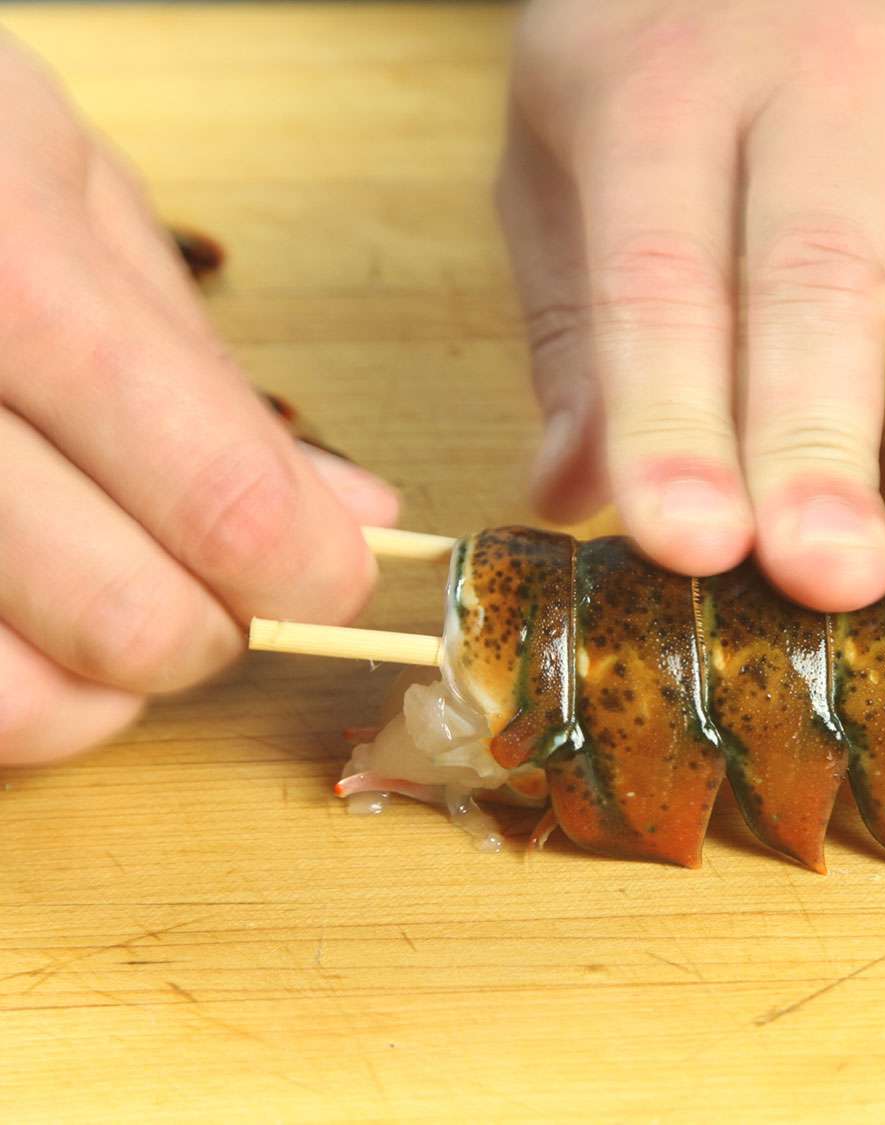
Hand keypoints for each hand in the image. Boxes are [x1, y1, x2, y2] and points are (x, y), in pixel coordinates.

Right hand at [0, 35, 398, 764]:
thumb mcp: (71, 192)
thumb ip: (206, 367)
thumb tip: (354, 517)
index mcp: (14, 277)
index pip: (225, 499)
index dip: (315, 572)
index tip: (334, 575)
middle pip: (129, 622)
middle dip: (217, 630)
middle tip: (220, 582)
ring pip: (18, 703)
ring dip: (106, 685)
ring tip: (112, 598)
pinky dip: (16, 688)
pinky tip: (26, 613)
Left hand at [500, 0, 884, 625]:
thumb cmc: (678, 29)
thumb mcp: (574, 130)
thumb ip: (574, 312)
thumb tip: (568, 490)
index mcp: (664, 94)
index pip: (661, 271)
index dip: (671, 409)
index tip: (681, 538)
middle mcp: (817, 104)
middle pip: (817, 287)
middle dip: (820, 442)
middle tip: (827, 577)